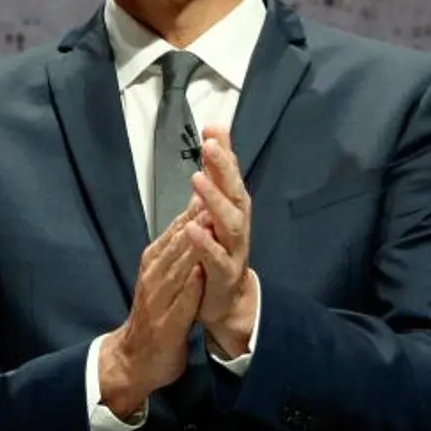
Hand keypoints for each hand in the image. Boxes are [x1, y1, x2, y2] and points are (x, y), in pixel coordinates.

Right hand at [99, 196, 205, 413]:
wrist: (135, 358)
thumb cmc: (154, 315)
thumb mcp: (165, 275)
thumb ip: (179, 246)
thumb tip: (195, 212)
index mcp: (155, 262)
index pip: (178, 228)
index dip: (195, 204)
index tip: (211, 182)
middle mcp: (154, 275)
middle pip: (178, 242)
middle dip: (195, 216)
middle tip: (212, 191)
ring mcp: (158, 299)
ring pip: (177, 268)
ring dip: (192, 245)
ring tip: (208, 224)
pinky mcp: (166, 324)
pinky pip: (180, 302)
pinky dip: (189, 287)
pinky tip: (198, 273)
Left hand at [186, 124, 257, 354]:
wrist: (225, 303)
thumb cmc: (219, 252)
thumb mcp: (215, 213)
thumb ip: (215, 180)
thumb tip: (213, 139)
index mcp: (233, 212)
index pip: (231, 177)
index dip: (225, 153)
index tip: (213, 128)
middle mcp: (238, 227)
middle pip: (235, 194)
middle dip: (224, 169)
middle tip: (210, 146)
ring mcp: (234, 251)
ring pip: (230, 224)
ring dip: (215, 201)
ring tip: (197, 180)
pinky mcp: (224, 275)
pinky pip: (217, 258)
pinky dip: (205, 243)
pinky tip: (192, 227)